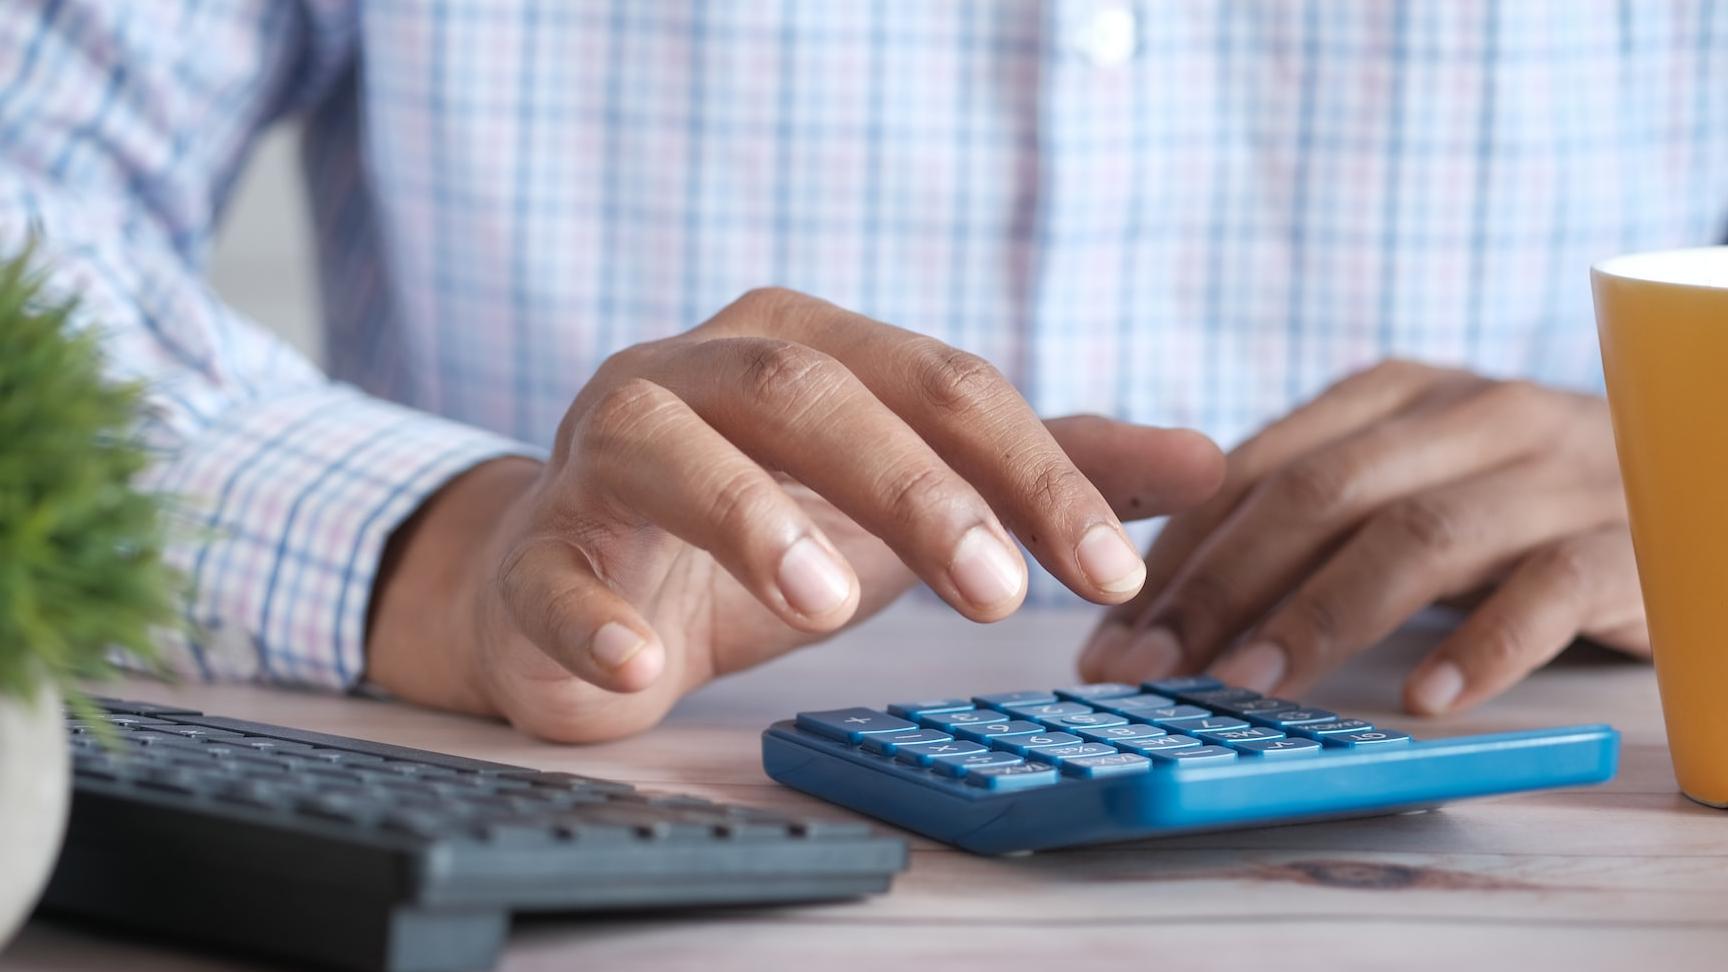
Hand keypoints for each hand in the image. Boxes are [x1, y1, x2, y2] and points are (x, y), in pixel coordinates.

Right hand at [368, 288, 1223, 740]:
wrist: (585, 579)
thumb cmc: (762, 525)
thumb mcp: (911, 495)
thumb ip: (1044, 472)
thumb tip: (1210, 461)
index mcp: (805, 345)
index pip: (938, 382)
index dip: (1031, 469)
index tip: (1110, 569)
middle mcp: (699, 372)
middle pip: (809, 389)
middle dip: (912, 485)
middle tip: (998, 593)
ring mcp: (603, 453)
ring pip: (667, 446)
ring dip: (749, 517)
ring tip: (828, 603)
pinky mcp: (536, 550)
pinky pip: (550, 574)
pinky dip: (593, 620)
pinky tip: (643, 668)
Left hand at [1079, 360, 1647, 714]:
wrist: (1691, 478)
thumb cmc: (1507, 501)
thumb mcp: (1401, 482)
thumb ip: (1301, 518)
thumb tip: (1158, 602)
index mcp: (1392, 394)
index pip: (1256, 468)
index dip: (1176, 554)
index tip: (1110, 633)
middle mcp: (1467, 415)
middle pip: (1320, 495)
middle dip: (1219, 586)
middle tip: (1150, 669)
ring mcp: (1549, 471)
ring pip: (1417, 535)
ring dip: (1322, 616)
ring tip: (1250, 687)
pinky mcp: (1624, 538)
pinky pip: (1548, 589)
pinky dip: (1482, 644)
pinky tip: (1425, 698)